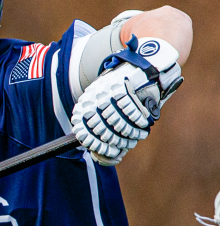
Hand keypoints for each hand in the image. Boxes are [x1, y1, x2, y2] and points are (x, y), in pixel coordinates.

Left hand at [71, 36, 181, 166]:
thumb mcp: (112, 112)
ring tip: (139, 134)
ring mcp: (104, 91)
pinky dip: (137, 119)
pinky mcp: (120, 84)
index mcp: (84, 106)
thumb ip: (108, 133)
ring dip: (130, 132)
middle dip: (117, 140)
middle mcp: (90, 98)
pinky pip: (129, 109)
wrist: (141, 66)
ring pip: (116, 121)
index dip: (96, 145)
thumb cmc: (127, 94)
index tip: (110, 152)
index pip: (83, 131)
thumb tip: (105, 159)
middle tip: (129, 144)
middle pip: (101, 129)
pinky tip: (143, 122)